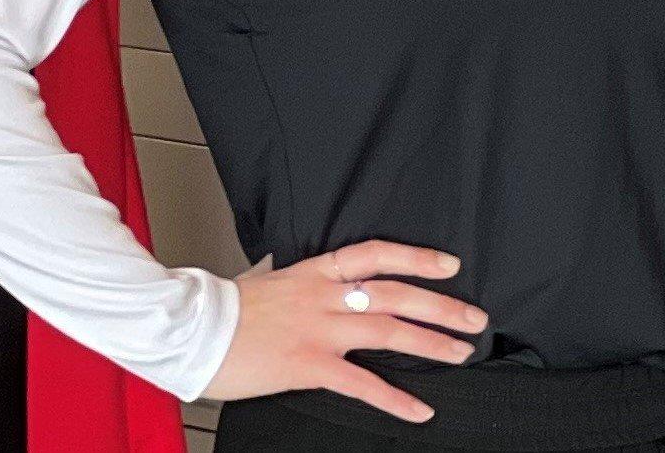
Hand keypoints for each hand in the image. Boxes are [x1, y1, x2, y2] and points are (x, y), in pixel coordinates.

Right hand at [204, 242, 488, 424]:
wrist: (190, 327)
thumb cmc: (222, 309)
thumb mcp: (267, 283)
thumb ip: (299, 285)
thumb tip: (316, 285)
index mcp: (313, 272)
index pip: (374, 255)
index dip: (416, 258)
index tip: (449, 265)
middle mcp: (322, 296)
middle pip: (395, 293)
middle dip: (441, 306)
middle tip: (473, 317)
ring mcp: (318, 329)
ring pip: (388, 331)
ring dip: (431, 343)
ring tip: (460, 353)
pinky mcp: (308, 365)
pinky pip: (362, 383)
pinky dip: (395, 399)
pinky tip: (418, 410)